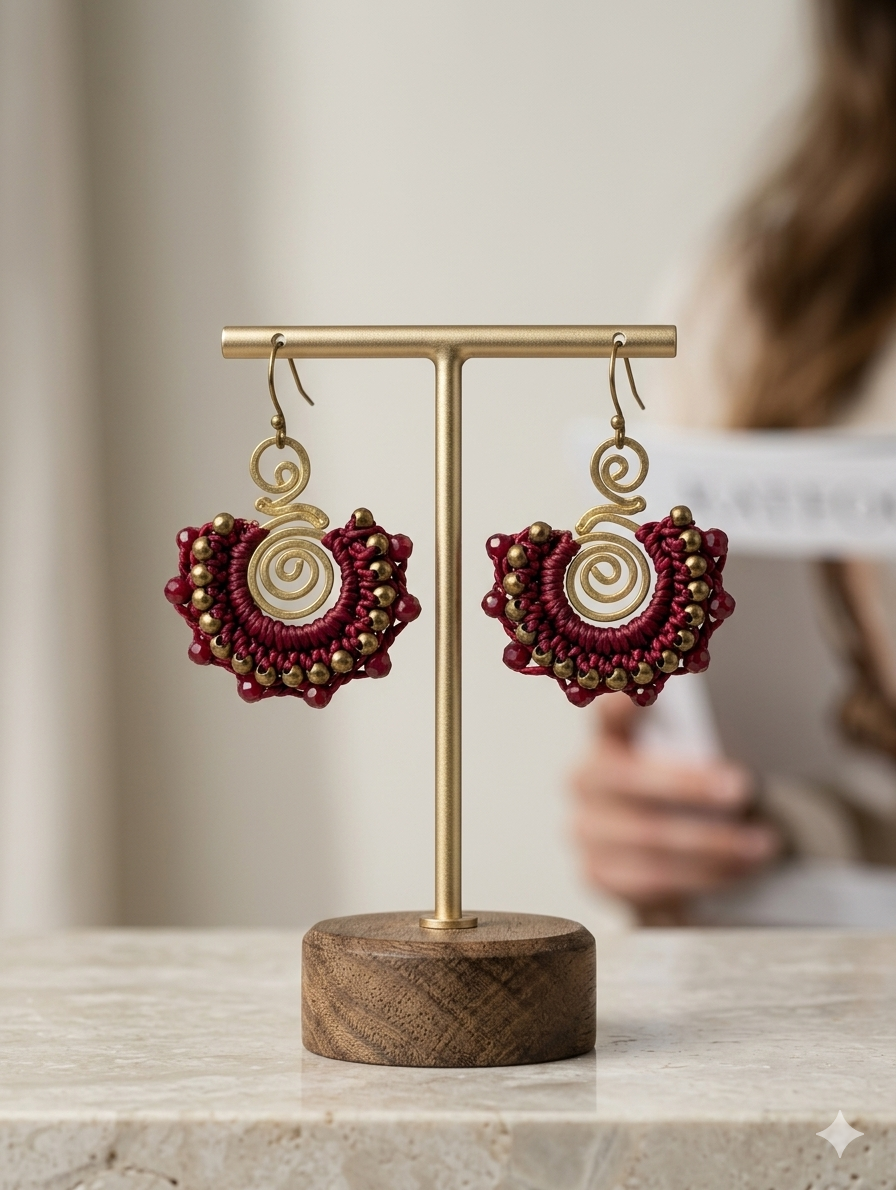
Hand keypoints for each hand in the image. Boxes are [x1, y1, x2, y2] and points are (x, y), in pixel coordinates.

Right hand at [570, 694, 780, 913]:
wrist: (653, 867)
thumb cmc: (678, 805)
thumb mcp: (684, 768)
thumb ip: (695, 749)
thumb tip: (733, 752)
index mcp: (607, 739)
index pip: (607, 713)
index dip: (620, 703)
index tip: (638, 694)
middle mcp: (586, 779)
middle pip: (632, 780)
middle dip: (691, 786)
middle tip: (742, 789)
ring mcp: (585, 828)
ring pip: (649, 837)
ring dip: (713, 842)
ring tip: (760, 844)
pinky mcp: (596, 873)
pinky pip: (652, 880)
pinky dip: (701, 876)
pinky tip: (735, 870)